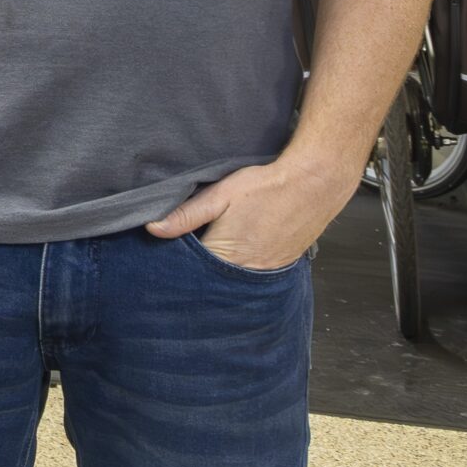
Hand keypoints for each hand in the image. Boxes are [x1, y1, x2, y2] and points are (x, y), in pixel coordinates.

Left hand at [145, 156, 357, 270]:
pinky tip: (236, 254)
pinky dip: (241, 270)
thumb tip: (153, 228)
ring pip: (234, 281)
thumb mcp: (219, 196)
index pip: (192, 272)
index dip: (178, 264)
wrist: (313, 185)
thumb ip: (186, 215)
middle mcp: (249, 272)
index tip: (168, 256)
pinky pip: (254, 276)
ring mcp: (268, 273)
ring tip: (212, 254)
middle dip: (198, 272)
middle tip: (188, 254)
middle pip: (213, 280)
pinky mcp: (281, 267)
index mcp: (228, 255)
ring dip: (220, 272)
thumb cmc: (265, 187)